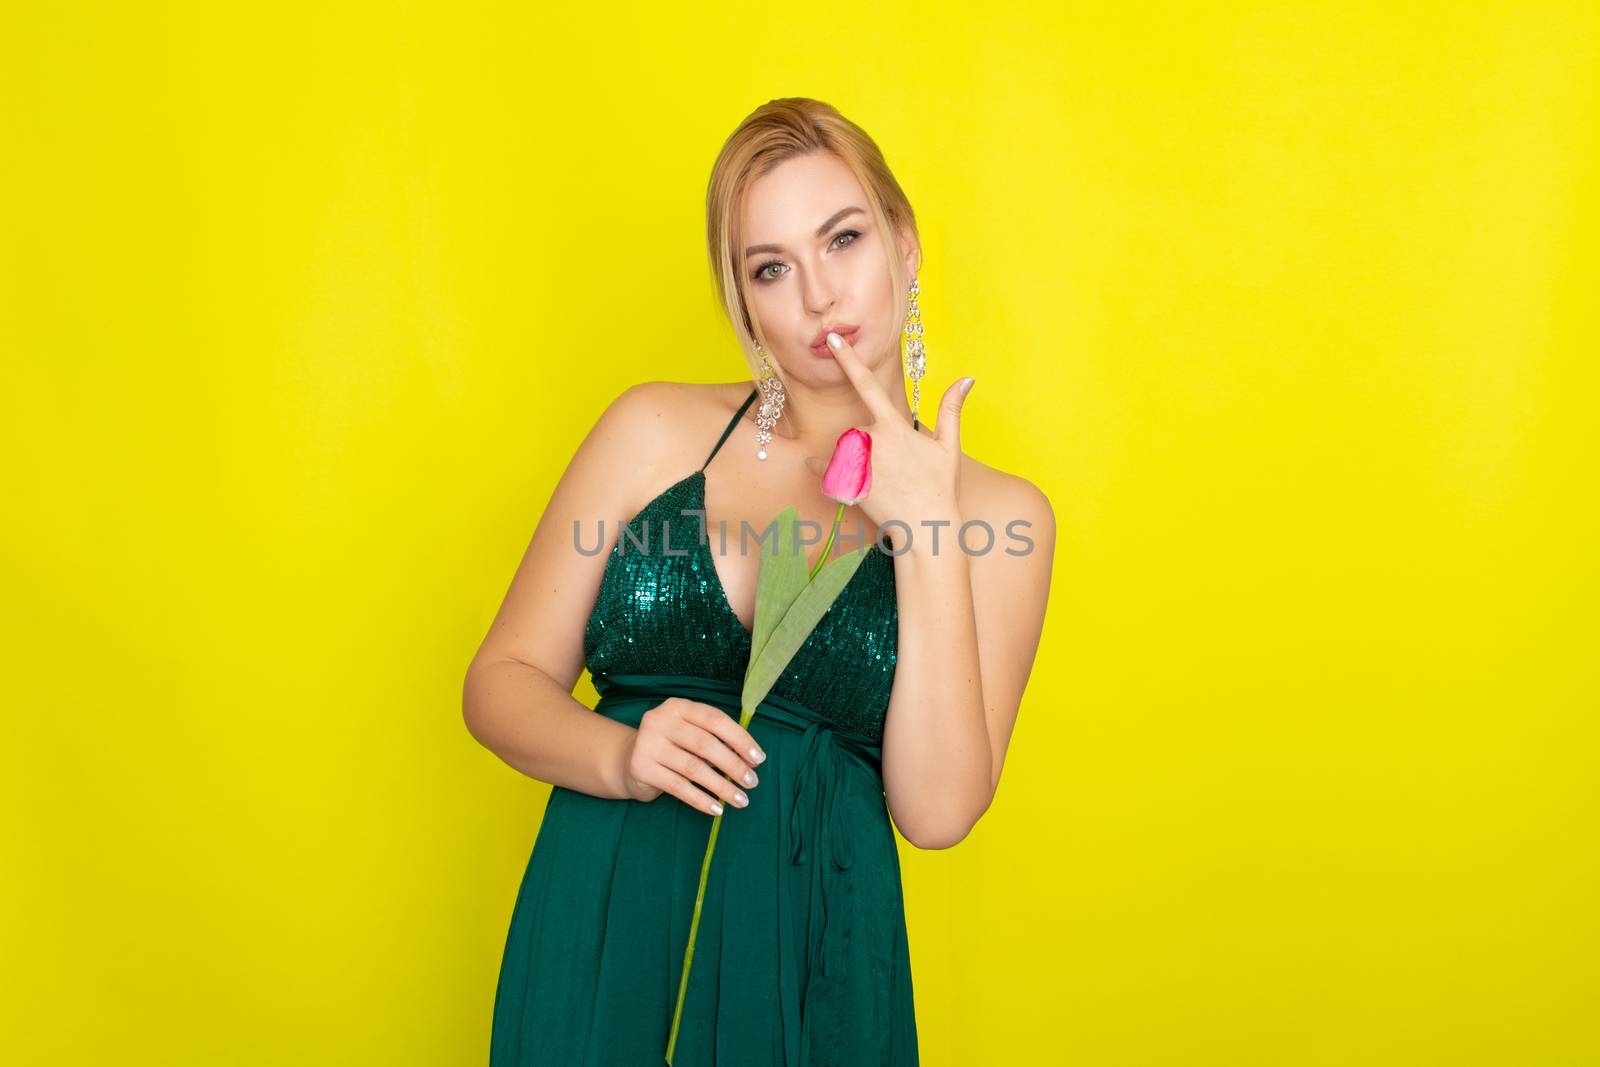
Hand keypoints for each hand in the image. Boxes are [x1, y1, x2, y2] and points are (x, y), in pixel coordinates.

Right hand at [621, 698, 765, 814]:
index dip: (739, 739)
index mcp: (678, 707)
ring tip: (740, 800)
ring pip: (693, 768)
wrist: (629, 760)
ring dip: (721, 786)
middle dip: (733, 765)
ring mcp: (648, 744)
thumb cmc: (672, 746)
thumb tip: (751, 761)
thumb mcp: (691, 734)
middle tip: (752, 782)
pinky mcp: (641, 768)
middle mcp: (660, 720)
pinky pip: (678, 787)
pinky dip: (701, 799)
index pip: (714, 719)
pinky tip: (717, 808)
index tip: (759, 759)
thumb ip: (717, 741)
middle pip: (705, 744)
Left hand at [803, 329, 973, 532]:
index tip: (832, 338)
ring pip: (847, 449)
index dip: (848, 359)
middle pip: (860, 430)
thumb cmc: (940, 488)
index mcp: (894, 426)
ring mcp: (855, 461)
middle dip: (871, 445)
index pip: (867, 384)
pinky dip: (823, 468)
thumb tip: (966, 379)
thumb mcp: (948, 446)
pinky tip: (839, 477)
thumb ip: (951, 409)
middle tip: (895, 472)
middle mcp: (871, 439)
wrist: (924, 527)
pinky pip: (824, 468)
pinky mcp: (844, 482)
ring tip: (883, 483)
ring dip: (858, 460)